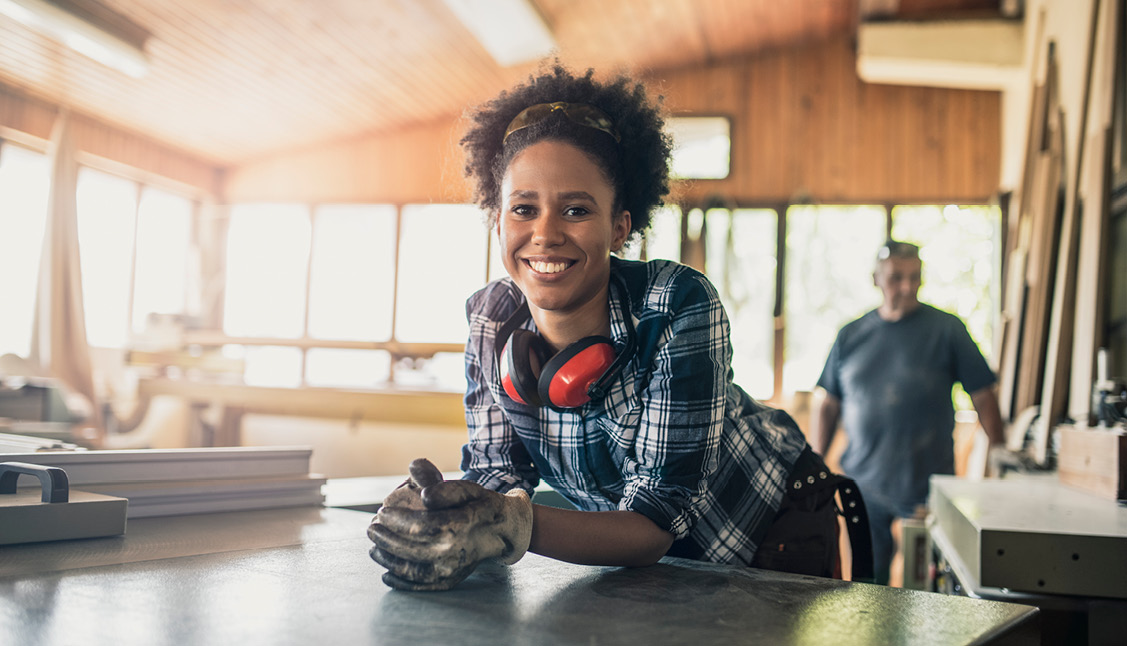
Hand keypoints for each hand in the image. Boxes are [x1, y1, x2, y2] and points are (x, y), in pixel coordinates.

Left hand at [367, 458, 532, 590]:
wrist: (502, 531)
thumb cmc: (480, 505)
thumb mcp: (468, 488)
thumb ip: (446, 488)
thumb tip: (425, 494)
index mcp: (460, 526)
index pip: (421, 525)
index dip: (397, 520)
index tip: (381, 511)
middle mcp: (456, 552)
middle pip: (412, 548)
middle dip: (386, 538)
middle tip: (371, 527)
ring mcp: (452, 570)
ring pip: (412, 569)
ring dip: (387, 559)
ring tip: (373, 547)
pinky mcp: (450, 580)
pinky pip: (421, 585)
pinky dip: (400, 582)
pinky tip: (385, 573)